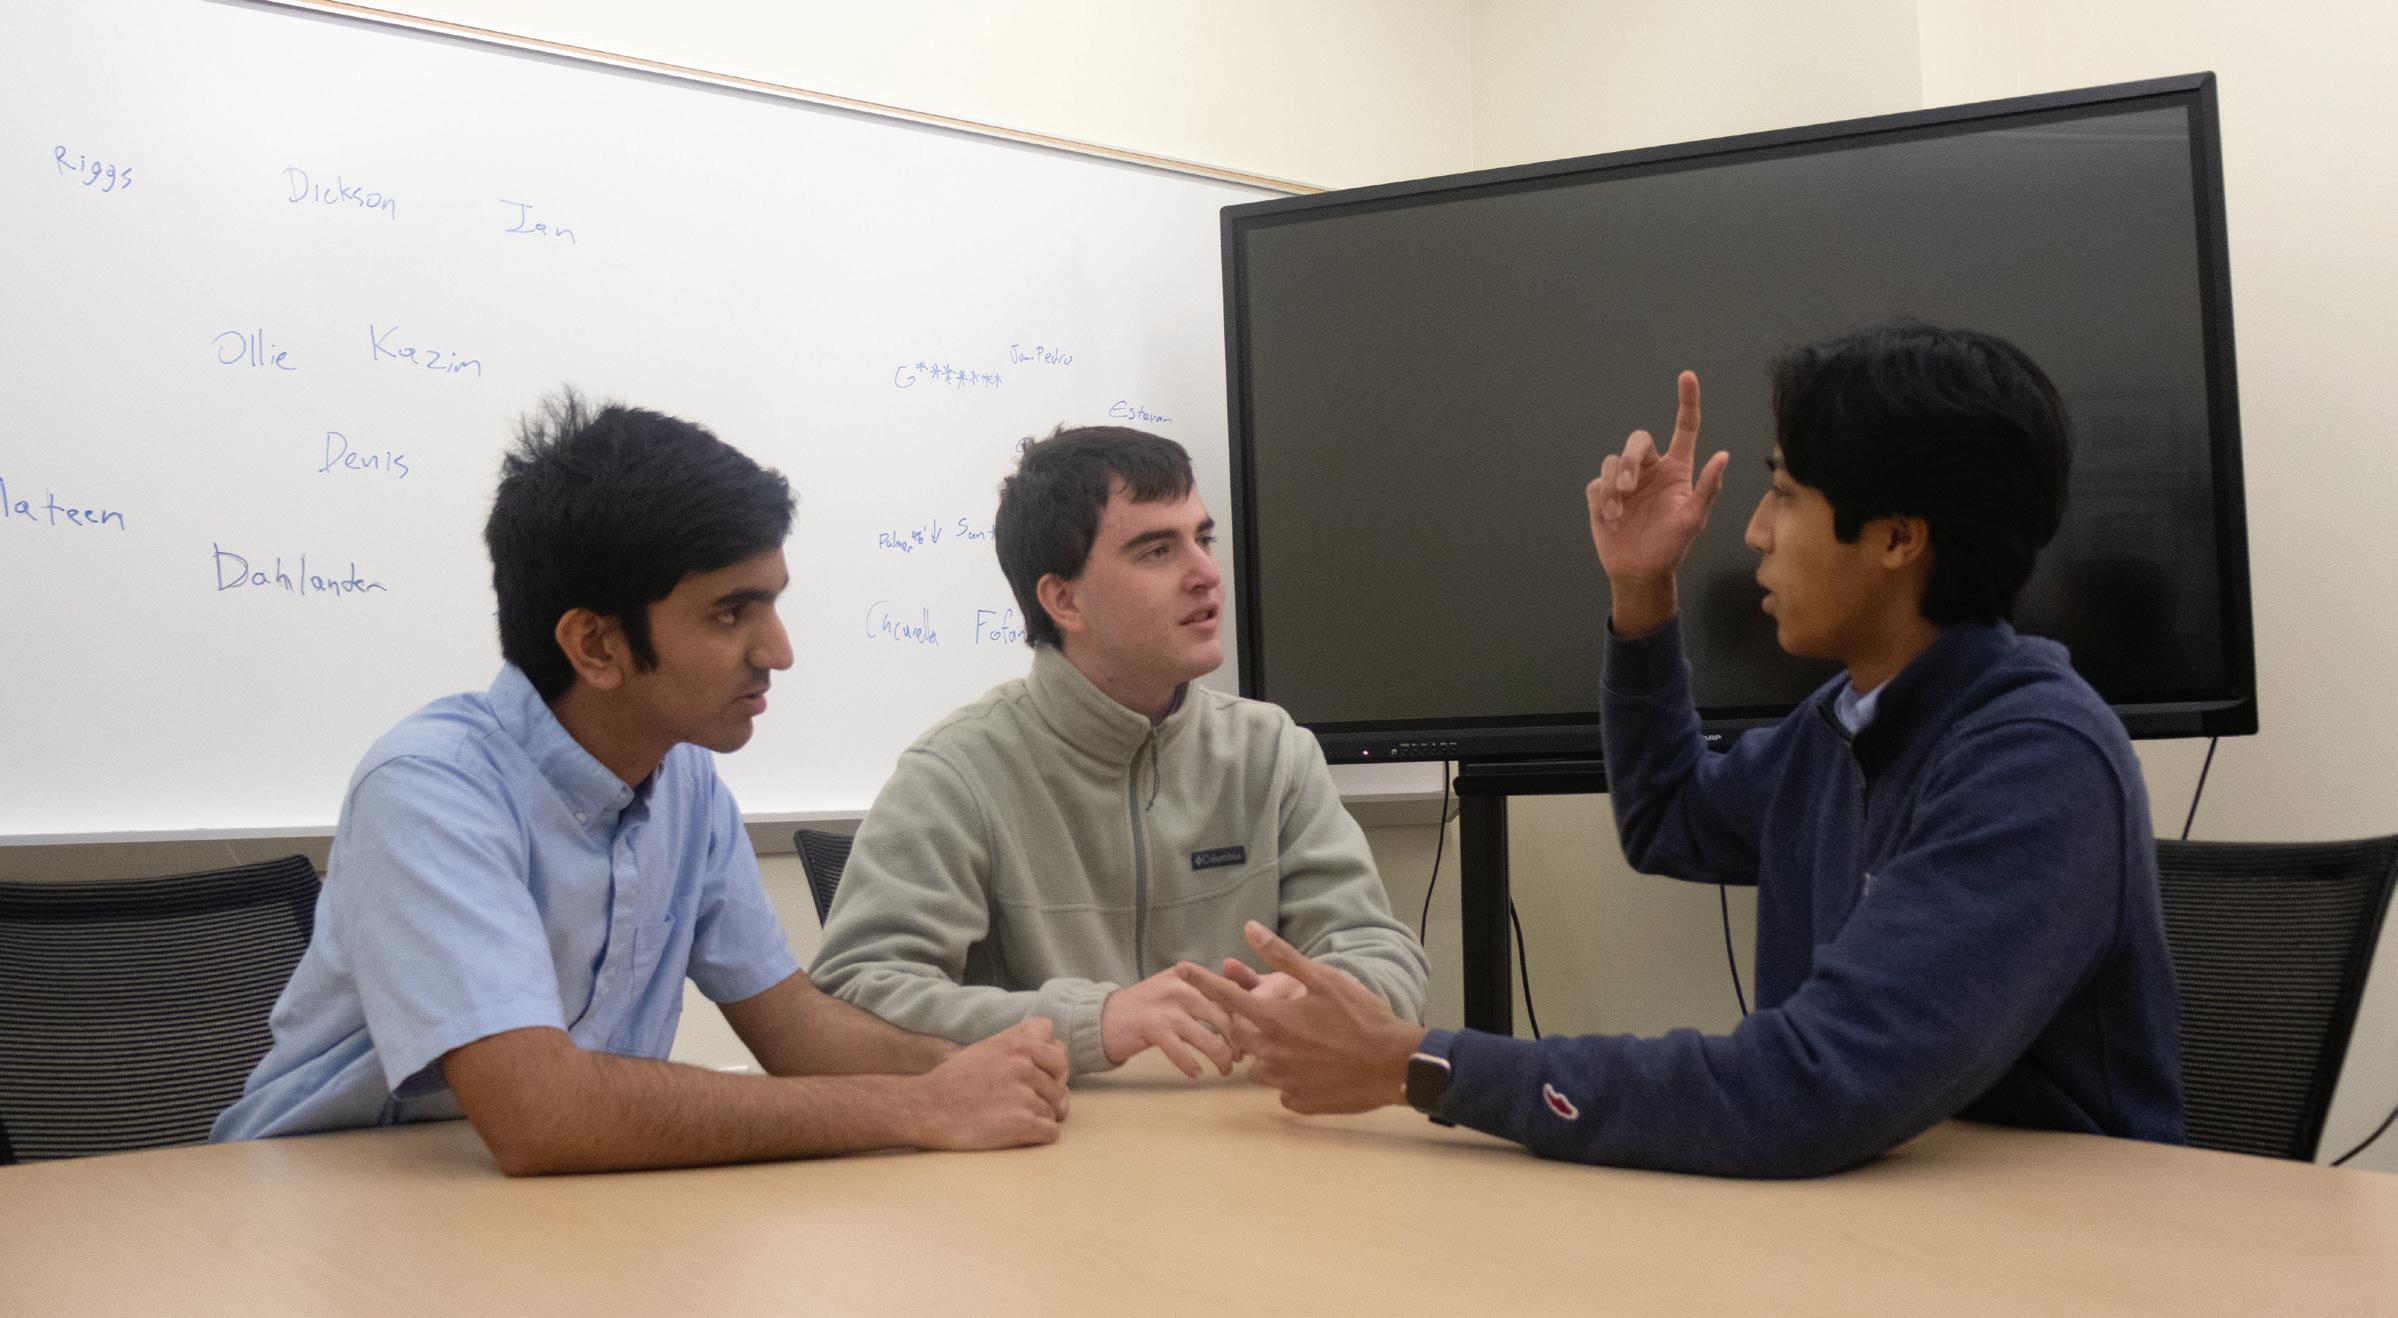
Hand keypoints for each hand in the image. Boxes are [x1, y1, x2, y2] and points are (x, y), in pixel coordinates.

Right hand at [907, 1018, 1068, 1149]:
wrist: (926, 1109)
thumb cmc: (956, 1080)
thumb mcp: (987, 1048)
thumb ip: (1020, 1042)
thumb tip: (1058, 1053)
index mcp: (1017, 1043)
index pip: (1059, 1049)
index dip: (1050, 1064)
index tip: (1035, 1075)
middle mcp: (1023, 1065)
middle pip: (1060, 1082)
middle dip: (1048, 1092)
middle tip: (1022, 1101)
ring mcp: (1023, 1095)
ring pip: (1055, 1109)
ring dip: (1039, 1117)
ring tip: (1009, 1116)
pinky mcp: (1021, 1124)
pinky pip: (1051, 1132)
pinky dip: (1039, 1136)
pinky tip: (1018, 1133)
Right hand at [1102, 966, 1239, 1076]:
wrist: (1105, 1016)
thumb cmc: (1147, 1007)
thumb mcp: (1175, 989)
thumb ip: (1203, 994)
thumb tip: (1240, 1014)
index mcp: (1189, 976)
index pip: (1228, 994)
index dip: (1243, 1017)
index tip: (1250, 1034)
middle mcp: (1181, 987)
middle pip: (1224, 1017)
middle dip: (1237, 1041)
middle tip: (1240, 1056)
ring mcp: (1166, 1008)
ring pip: (1208, 1038)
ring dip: (1220, 1058)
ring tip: (1224, 1070)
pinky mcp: (1152, 1028)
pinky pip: (1182, 1053)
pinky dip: (1192, 1066)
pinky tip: (1197, 1073)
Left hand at [1178, 922, 1425, 1114]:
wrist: (1393, 1063)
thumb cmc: (1361, 1016)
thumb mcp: (1324, 978)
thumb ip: (1282, 956)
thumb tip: (1250, 929)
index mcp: (1272, 1019)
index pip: (1224, 997)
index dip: (1201, 981)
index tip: (1181, 969)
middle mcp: (1269, 1052)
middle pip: (1238, 1034)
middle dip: (1244, 1020)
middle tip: (1270, 1011)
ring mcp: (1282, 1082)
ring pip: (1258, 1065)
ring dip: (1268, 1052)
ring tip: (1298, 1042)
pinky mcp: (1299, 1102)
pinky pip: (1281, 1089)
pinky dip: (1289, 1078)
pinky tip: (1313, 1068)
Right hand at [1585, 371, 1729, 627]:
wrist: (1639, 571)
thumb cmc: (1672, 546)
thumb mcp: (1694, 519)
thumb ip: (1708, 487)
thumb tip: (1723, 455)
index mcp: (1676, 469)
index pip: (1684, 428)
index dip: (1686, 401)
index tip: (1687, 376)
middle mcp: (1650, 469)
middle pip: (1637, 441)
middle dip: (1629, 460)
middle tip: (1627, 488)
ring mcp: (1625, 481)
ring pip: (1612, 460)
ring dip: (1613, 484)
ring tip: (1617, 512)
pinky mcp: (1603, 494)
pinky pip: (1597, 483)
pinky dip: (1601, 498)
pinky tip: (1609, 516)